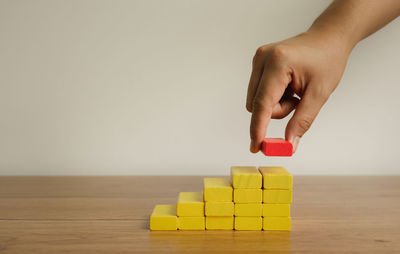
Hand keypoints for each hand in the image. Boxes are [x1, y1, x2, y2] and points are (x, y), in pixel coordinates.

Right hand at [246, 31, 351, 152]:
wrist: (328, 38)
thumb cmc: (327, 60)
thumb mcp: (319, 94)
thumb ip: (302, 121)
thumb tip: (288, 145)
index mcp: (278, 63)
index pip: (263, 103)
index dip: (258, 128)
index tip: (256, 147)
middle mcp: (262, 58)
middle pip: (257, 104)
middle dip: (276, 111)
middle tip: (297, 103)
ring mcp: (258, 59)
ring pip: (256, 100)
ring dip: (275, 105)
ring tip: (294, 92)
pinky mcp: (258, 62)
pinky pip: (258, 92)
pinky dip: (273, 97)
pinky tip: (287, 87)